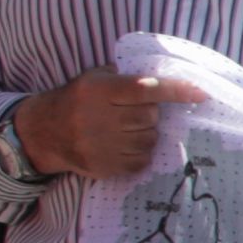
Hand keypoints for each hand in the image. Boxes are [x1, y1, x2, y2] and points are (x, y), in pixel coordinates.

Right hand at [12, 69, 200, 182]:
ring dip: (146, 133)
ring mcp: (100, 145)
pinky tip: (124, 145)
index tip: (200, 94)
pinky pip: (140, 161)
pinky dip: (139, 153)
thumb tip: (166, 78)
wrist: (43, 133)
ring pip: (149, 140)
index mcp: (98, 91)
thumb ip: (124, 75)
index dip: (175, 91)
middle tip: (134, 112)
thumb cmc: (76, 100)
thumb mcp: (93, 78)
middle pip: (149, 117)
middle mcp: (98, 118)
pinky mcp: (102, 167)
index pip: (145, 90)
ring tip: (127, 129)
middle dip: (150, 113)